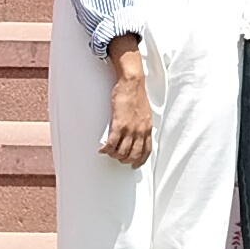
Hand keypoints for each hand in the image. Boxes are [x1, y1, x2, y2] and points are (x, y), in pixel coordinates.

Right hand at [100, 46, 155, 165]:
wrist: (132, 83)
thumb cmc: (137, 95)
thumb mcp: (145, 113)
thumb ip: (142, 124)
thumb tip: (139, 133)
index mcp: (147, 128)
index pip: (146, 150)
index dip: (140, 160)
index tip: (135, 165)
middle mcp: (140, 131)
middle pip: (133, 154)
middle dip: (125, 160)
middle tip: (118, 158)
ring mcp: (130, 129)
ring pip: (121, 152)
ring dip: (114, 155)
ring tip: (109, 152)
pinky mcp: (119, 124)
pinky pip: (111, 144)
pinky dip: (106, 149)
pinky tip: (102, 149)